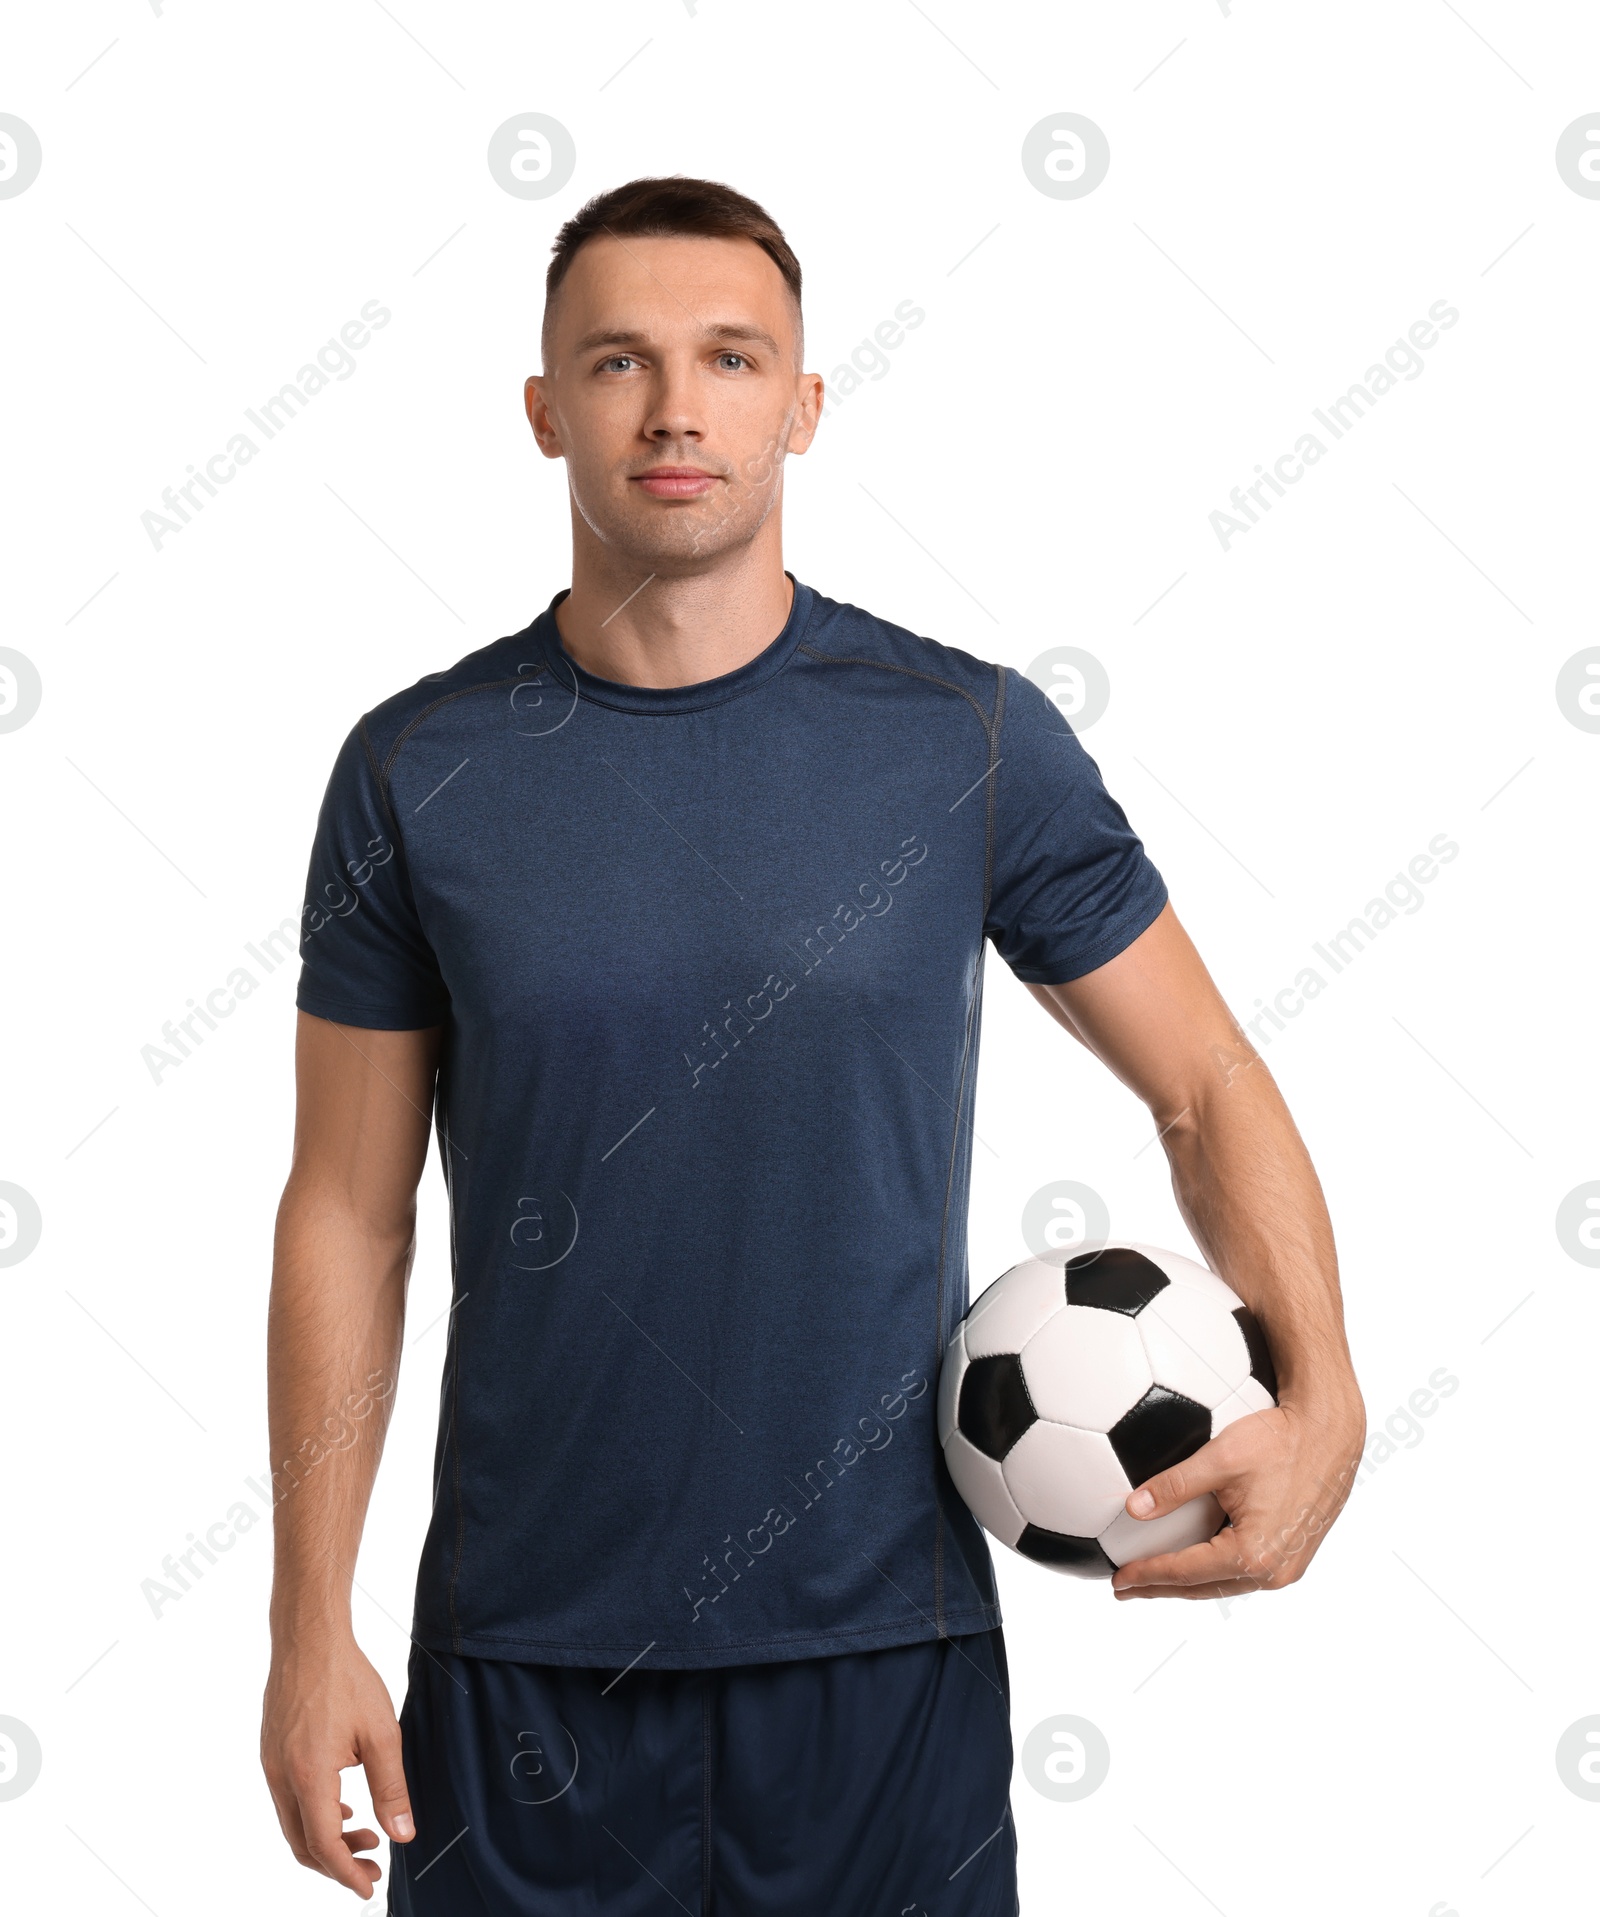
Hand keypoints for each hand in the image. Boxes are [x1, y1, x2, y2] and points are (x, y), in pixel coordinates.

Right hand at [261, 1633, 414, 1898]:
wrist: (308, 1637)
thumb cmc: (346, 1679)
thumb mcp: (381, 1734)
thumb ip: (391, 1788)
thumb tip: (402, 1835)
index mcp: (309, 1777)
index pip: (324, 1846)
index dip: (347, 1874)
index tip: (370, 1887)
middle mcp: (282, 1778)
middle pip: (303, 1844)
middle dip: (337, 1865)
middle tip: (373, 1867)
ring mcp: (272, 1765)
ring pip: (293, 1824)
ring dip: (326, 1840)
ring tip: (365, 1837)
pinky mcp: (271, 1752)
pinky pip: (288, 1801)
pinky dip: (314, 1816)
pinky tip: (343, 1806)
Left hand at [1111, 1391, 1364, 1599]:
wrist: (1330, 1435)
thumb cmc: (1280, 1441)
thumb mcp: (1220, 1458)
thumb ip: (1174, 1485)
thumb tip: (1133, 1507)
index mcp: (1253, 1554)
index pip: (1185, 1572)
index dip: (1148, 1575)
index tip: (1117, 1579)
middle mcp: (1274, 1572)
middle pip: (1203, 1587)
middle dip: (1161, 1588)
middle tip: (1125, 1588)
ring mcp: (1288, 1568)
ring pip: (1225, 1584)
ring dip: (1188, 1583)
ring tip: (1153, 1579)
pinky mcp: (1294, 1556)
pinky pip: (1245, 1573)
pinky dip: (1214, 1571)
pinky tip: (1195, 1561)